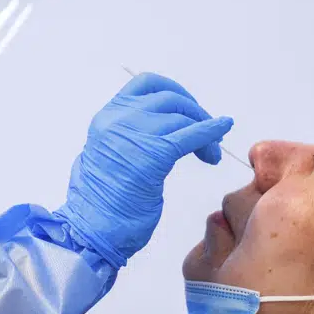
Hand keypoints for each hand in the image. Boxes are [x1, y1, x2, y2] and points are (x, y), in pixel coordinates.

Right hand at [55, 73, 230, 267]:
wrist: (92, 229)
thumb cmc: (100, 204)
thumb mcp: (107, 156)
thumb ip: (126, 138)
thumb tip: (154, 133)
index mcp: (107, 117)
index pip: (146, 84)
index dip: (174, 92)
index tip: (188, 108)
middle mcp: (119, 119)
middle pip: (170, 98)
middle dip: (194, 114)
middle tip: (209, 137)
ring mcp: (135, 134)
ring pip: (183, 116)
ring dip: (205, 130)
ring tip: (211, 154)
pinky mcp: (153, 154)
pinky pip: (190, 135)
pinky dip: (211, 130)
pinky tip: (222, 129)